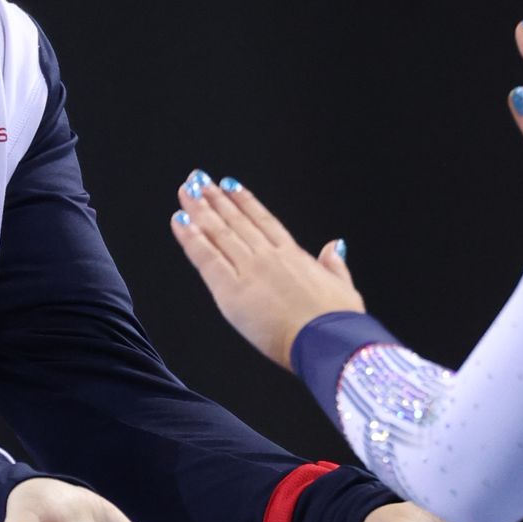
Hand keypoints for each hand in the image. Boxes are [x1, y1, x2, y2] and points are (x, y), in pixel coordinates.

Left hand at [171, 174, 361, 367]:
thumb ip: (334, 264)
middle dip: (214, 199)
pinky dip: (191, 239)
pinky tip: (180, 221)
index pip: (263, 220)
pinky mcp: (232, 292)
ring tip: (185, 192)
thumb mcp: (343, 287)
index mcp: (293, 255)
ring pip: (219, 233)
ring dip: (199, 210)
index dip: (243, 200)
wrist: (328, 342)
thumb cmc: (338, 322)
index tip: (229, 185)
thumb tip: (334, 246)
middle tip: (197, 180)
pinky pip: (206, 259)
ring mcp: (249, 271)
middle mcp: (268, 257)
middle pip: (235, 221)